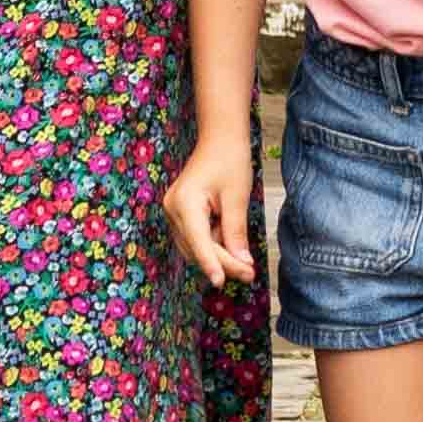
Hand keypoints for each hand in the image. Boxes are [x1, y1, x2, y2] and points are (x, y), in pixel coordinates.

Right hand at [168, 129, 257, 291]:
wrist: (220, 138)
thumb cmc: (230, 160)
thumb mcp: (237, 197)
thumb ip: (236, 232)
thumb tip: (241, 263)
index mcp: (184, 202)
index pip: (198, 241)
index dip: (211, 264)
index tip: (221, 283)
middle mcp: (173, 209)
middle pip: (197, 248)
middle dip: (223, 262)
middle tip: (250, 274)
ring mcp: (174, 212)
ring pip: (196, 247)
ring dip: (219, 257)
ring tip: (246, 266)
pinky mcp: (181, 214)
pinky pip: (196, 238)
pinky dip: (214, 245)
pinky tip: (233, 246)